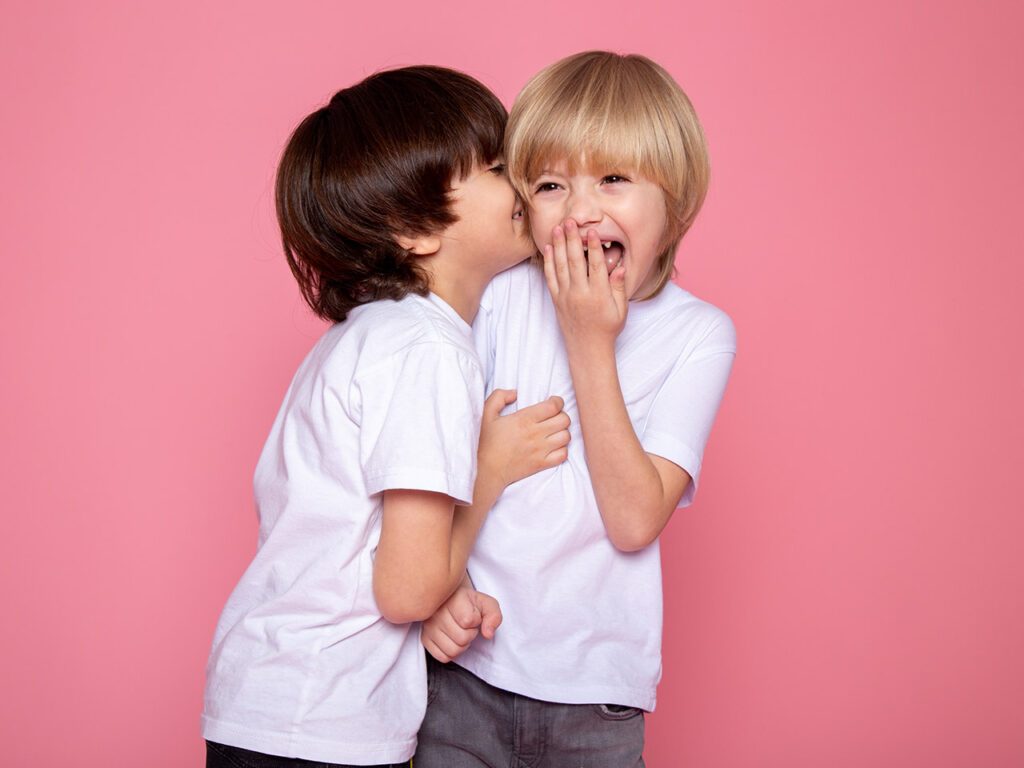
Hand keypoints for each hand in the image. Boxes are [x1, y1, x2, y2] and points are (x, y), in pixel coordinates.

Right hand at [421, 582, 501, 662]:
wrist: (451, 600)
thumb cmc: (470, 603)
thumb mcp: (487, 604)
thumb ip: (494, 616)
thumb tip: (488, 634)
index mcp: (452, 599)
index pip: (468, 620)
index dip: (476, 621)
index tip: (474, 614)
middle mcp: (436, 612)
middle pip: (462, 638)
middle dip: (470, 634)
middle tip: (467, 626)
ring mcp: (428, 627)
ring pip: (453, 650)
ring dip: (462, 645)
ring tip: (460, 632)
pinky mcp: (424, 639)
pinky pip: (442, 657)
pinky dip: (451, 653)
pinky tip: (452, 640)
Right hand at [478, 389, 569, 486]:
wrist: (485, 470)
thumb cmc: (486, 441)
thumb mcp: (486, 413)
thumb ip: (499, 396)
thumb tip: (515, 393)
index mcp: (523, 419)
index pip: (553, 406)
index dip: (557, 401)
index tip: (553, 402)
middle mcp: (535, 434)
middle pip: (564, 420)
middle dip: (561, 415)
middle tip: (553, 417)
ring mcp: (539, 450)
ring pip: (566, 436)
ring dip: (562, 432)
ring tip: (554, 431)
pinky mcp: (541, 464)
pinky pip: (563, 455)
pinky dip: (562, 449)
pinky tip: (553, 446)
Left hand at [542, 220, 627, 348]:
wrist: (587, 348)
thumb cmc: (607, 328)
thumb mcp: (620, 310)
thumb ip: (618, 287)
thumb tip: (620, 267)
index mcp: (598, 295)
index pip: (596, 266)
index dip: (594, 247)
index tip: (592, 231)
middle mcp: (580, 294)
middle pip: (575, 262)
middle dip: (572, 240)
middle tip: (570, 221)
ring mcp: (566, 297)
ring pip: (561, 267)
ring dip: (559, 246)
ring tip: (557, 228)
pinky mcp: (556, 300)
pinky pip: (551, 278)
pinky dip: (548, 262)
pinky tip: (548, 249)